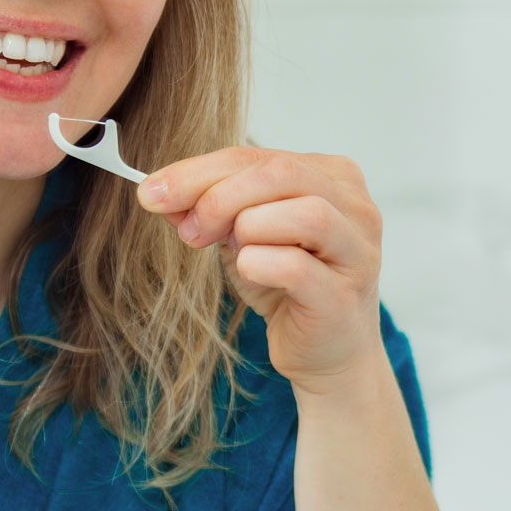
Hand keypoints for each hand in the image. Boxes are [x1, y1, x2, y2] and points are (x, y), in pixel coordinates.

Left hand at [138, 147, 384, 389]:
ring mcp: (358, 252)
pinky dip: (259, 264)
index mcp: (333, 177)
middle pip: (279, 174)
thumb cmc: (289, 287)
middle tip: (190, 231)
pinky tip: (249, 271)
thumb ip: (209, 207)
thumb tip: (157, 191)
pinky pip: (297, 267)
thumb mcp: (243, 237)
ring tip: (233, 253)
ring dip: (248, 229)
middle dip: (218, 197)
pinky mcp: (343, 296)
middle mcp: (356, 207)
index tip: (152, 193)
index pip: (256, 156)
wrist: (327, 353)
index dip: (198, 171)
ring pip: (303, 213)